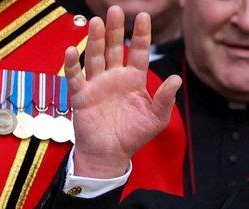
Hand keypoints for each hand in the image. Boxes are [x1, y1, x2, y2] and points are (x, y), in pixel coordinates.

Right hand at [65, 7, 181, 177]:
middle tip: (115, 10)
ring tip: (95, 22)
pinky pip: (75, 77)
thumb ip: (165, 99)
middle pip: (114, 48)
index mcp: (134, 80)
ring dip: (95, 40)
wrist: (111, 153)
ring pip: (95, 57)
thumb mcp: (156, 118)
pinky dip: (72, 64)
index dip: (141, 35)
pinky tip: (71, 50)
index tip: (143, 16)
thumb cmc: (134, 135)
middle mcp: (115, 77)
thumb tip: (176, 79)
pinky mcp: (81, 95)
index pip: (138, 52)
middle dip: (115, 30)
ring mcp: (97, 84)